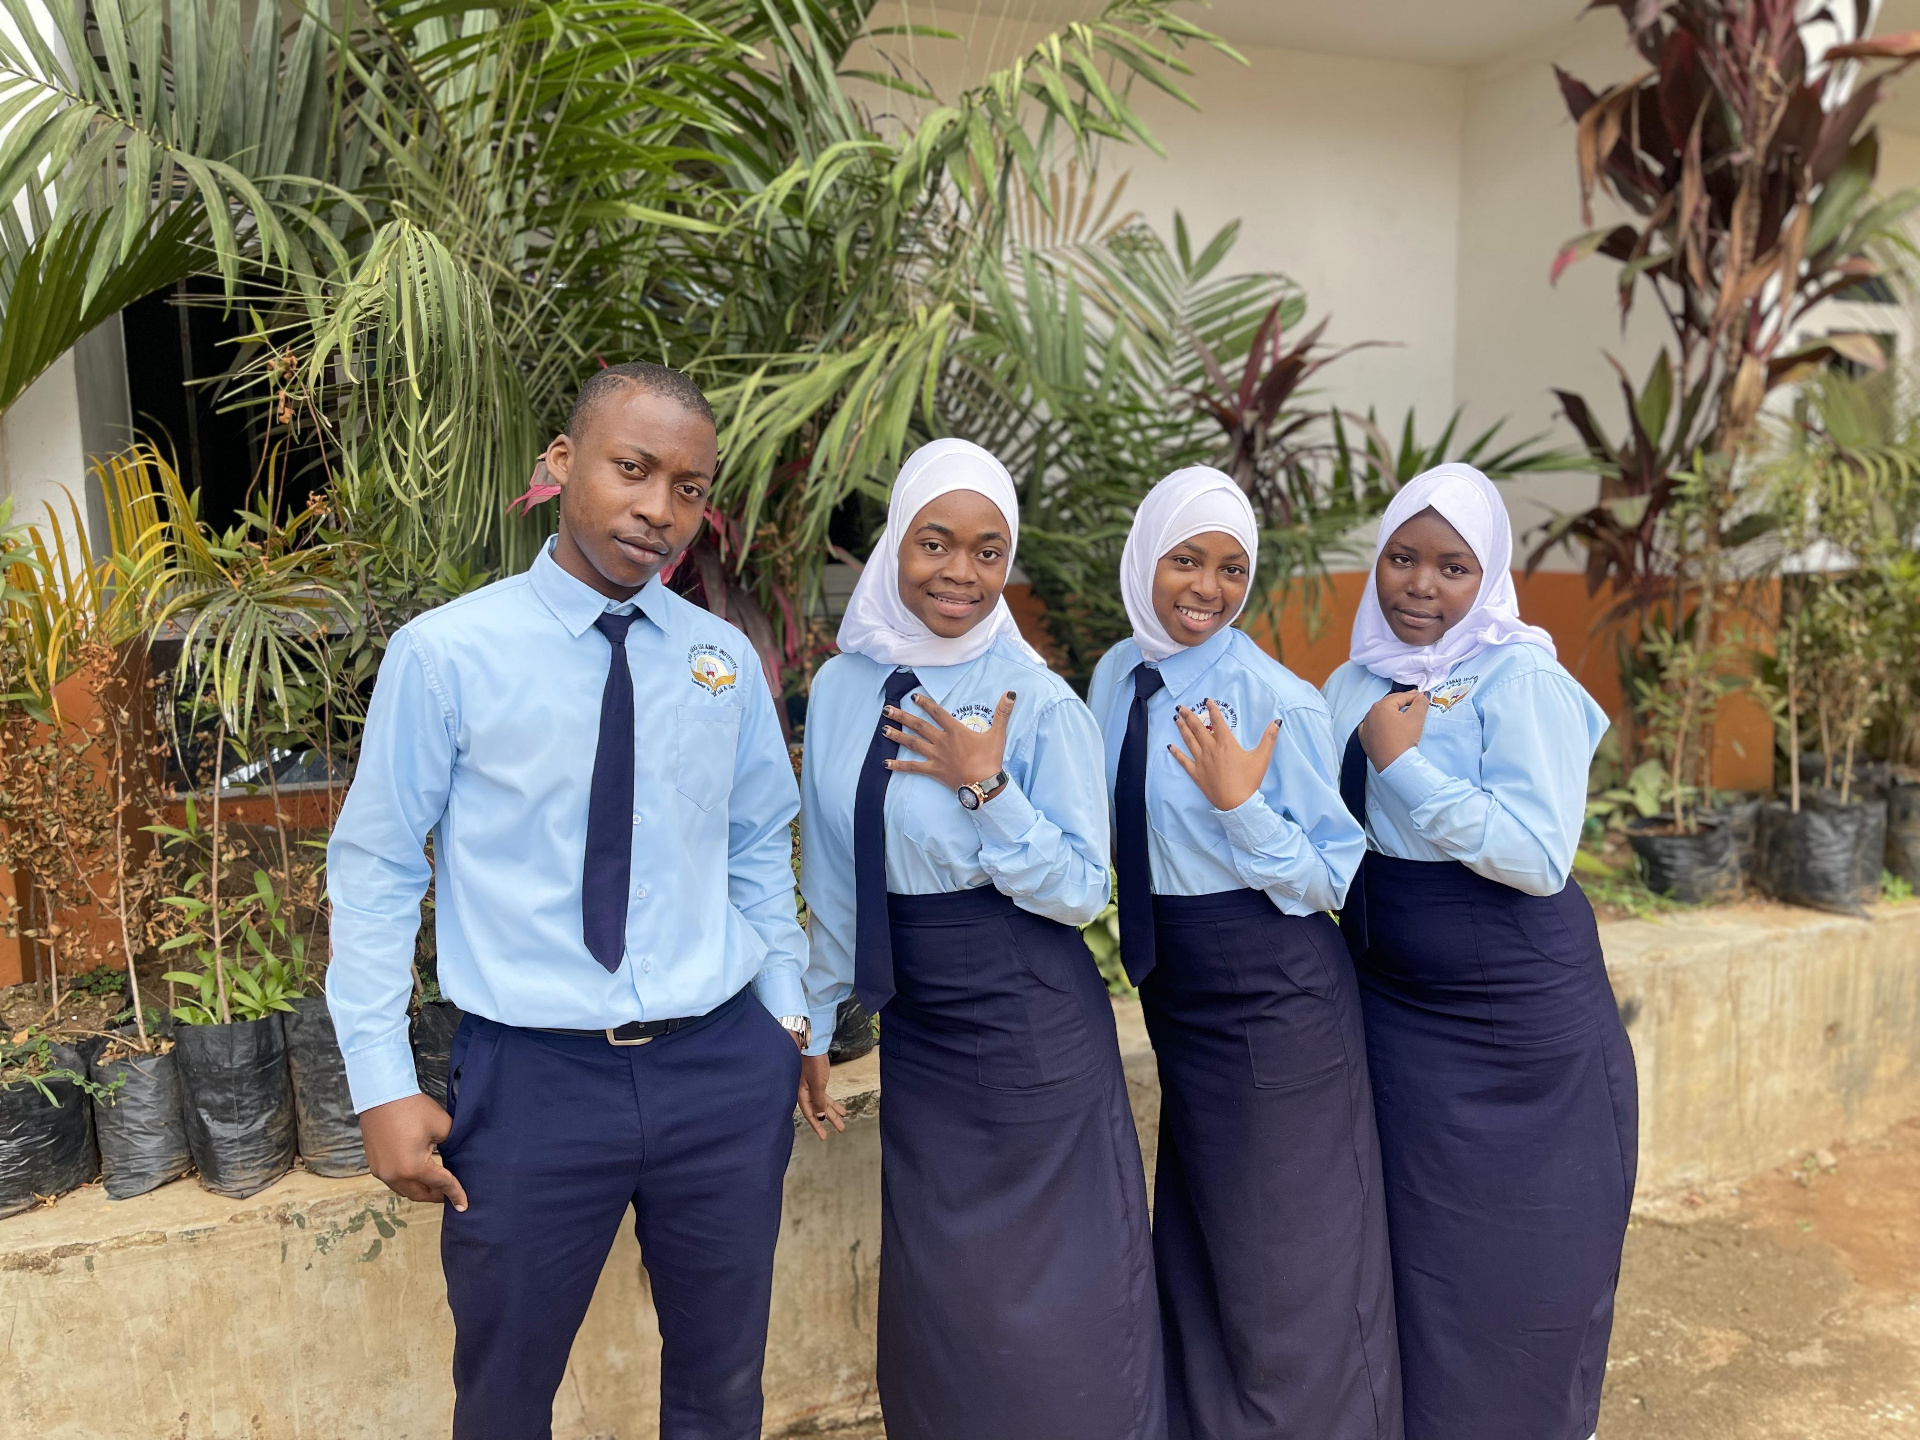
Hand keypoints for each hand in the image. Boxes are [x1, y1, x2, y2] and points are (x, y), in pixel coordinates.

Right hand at [360, 1092, 467, 1210]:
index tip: (463, 1205)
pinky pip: (394, 1182)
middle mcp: (394, 1176)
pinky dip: (408, 1183)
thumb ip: (452, 1147)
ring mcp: (381, 1172)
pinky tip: (418, 1176)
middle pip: (421, 1194)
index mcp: (413, 1168)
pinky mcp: (375, 1165)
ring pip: (405, 1191)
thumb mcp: (442, 1127)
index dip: (455, 1194)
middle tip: (451, 1195)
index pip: (441, 1185)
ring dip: (421, 1190)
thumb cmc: (413, 1108)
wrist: (382, 1095)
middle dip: (437, 1196)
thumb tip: (456, 1158)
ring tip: (436, 1187)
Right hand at [798, 1054, 845, 1141]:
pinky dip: (832, 1102)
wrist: (812, 1046)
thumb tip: (820, 1117)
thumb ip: (818, 1100)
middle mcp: (806, 1093)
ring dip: (833, 1111)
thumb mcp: (817, 1084)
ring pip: (823, 1103)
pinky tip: (839, 1108)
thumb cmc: (813, 1064)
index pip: (810, 1114)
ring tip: (843, 1120)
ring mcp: (812, 1087)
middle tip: (840, 1129)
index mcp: (802, 1094)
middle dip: (829, 1119)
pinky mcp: (817, 1081)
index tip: (824, 1137)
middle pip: (818, 1110)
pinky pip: (825, 1096)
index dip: (817, 1126)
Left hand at [885, 691, 1015, 794]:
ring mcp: (936, 756)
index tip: (913, 696)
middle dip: (902, 716)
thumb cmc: (990, 759)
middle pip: (918, 726)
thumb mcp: (998, 733)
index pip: (937, 712)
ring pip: (912, 743)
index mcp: (955, 730)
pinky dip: (899, 766)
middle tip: (886, 709)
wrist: (984, 783)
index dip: (925, 703)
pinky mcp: (933, 771)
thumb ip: (1002, 712)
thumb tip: (1011, 693)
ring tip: (883, 729)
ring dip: (897, 735)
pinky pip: (913, 768)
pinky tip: (885, 763)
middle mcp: (942, 741)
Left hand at [1170, 699, 1279, 811]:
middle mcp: (1210, 749)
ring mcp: (1201, 761)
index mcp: (1226, 743)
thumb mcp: (1262, 758)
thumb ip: (1269, 738)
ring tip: (1176, 718)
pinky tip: (1170, 746)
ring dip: (1182, 728)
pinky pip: (1183, 761)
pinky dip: (1176, 753)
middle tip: (1181, 707)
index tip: (1206, 700)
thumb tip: (1276, 721)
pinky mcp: (1195, 773)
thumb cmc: (1249, 780)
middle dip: (1189, 715)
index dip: (1212, 709)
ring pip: (1189, 740)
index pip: (1217, 721)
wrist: (1237, 803)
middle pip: (1198, 728)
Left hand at [1358, 688, 1428, 770]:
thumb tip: (1422, 695)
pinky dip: (1381, 723)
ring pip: (1380, 714)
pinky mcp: (1364, 739)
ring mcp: (1365, 727)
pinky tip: (1386, 725)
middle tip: (1414, 702)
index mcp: (1381, 706)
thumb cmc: (1404, 739)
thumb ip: (1420, 703)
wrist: (1394, 764)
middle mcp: (1370, 714)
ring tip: (1402, 713)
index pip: (1400, 697)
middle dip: (1402, 702)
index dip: (1413, 696)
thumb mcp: (1416, 718)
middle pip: (1389, 704)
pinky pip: (1373, 726)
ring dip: (1391, 712)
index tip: (1423, 697)